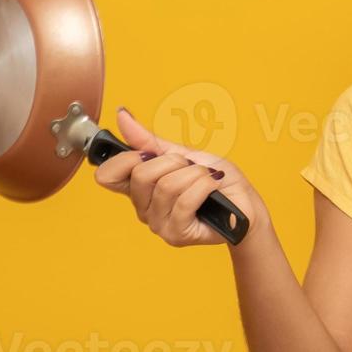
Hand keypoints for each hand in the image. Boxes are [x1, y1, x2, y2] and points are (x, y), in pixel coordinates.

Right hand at [92, 107, 266, 246]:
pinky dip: (203, 185)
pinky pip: (184, 201)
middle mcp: (143, 208)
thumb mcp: (183, 153)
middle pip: (141, 175)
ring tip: (206, 178)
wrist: (244, 202)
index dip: (125, 159)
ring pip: (166, 186)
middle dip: (174, 162)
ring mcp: (158, 223)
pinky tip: (213, 186)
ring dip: (194, 174)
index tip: (149, 153)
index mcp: (139, 188)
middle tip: (191, 167)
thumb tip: (122, 117)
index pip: (107, 176)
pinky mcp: (176, 234)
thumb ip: (149, 141)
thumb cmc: (215, 179)